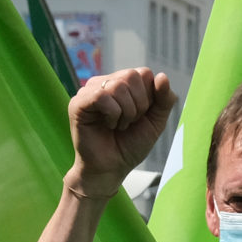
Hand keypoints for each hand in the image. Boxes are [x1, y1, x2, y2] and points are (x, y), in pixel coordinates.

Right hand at [68, 68, 177, 199]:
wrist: (112, 169)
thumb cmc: (130, 146)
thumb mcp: (155, 122)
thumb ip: (164, 99)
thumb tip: (162, 76)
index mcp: (123, 84)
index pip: (144, 73)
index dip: (150, 97)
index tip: (141, 116)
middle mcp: (105, 83)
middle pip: (132, 76)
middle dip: (139, 105)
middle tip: (129, 123)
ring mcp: (89, 91)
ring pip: (118, 86)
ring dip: (126, 112)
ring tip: (118, 125)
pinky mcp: (78, 103)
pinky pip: (101, 96)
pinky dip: (112, 114)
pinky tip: (108, 125)